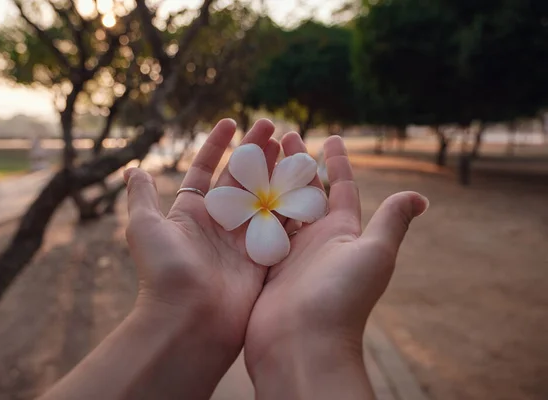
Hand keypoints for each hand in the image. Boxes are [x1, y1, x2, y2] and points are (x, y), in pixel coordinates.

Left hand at [42, 120, 283, 399]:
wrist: (188, 320)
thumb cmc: (163, 272)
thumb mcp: (144, 227)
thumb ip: (142, 197)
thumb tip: (131, 169)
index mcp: (192, 213)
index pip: (206, 170)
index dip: (217, 145)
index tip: (230, 121)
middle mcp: (219, 224)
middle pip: (241, 179)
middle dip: (255, 152)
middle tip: (272, 127)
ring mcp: (243, 240)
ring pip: (265, 197)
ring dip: (278, 172)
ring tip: (293, 146)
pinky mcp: (264, 257)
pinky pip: (282, 225)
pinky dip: (293, 205)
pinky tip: (306, 183)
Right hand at [244, 135, 427, 398]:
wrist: (302, 344)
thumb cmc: (341, 297)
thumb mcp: (374, 253)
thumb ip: (391, 222)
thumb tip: (419, 197)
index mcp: (341, 232)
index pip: (340, 188)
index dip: (336, 162)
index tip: (330, 137)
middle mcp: (314, 240)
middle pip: (305, 192)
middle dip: (297, 163)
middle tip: (284, 135)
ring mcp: (286, 253)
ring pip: (277, 206)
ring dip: (269, 179)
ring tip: (257, 153)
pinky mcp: (262, 265)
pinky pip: (254, 228)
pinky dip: (247, 207)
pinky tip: (234, 187)